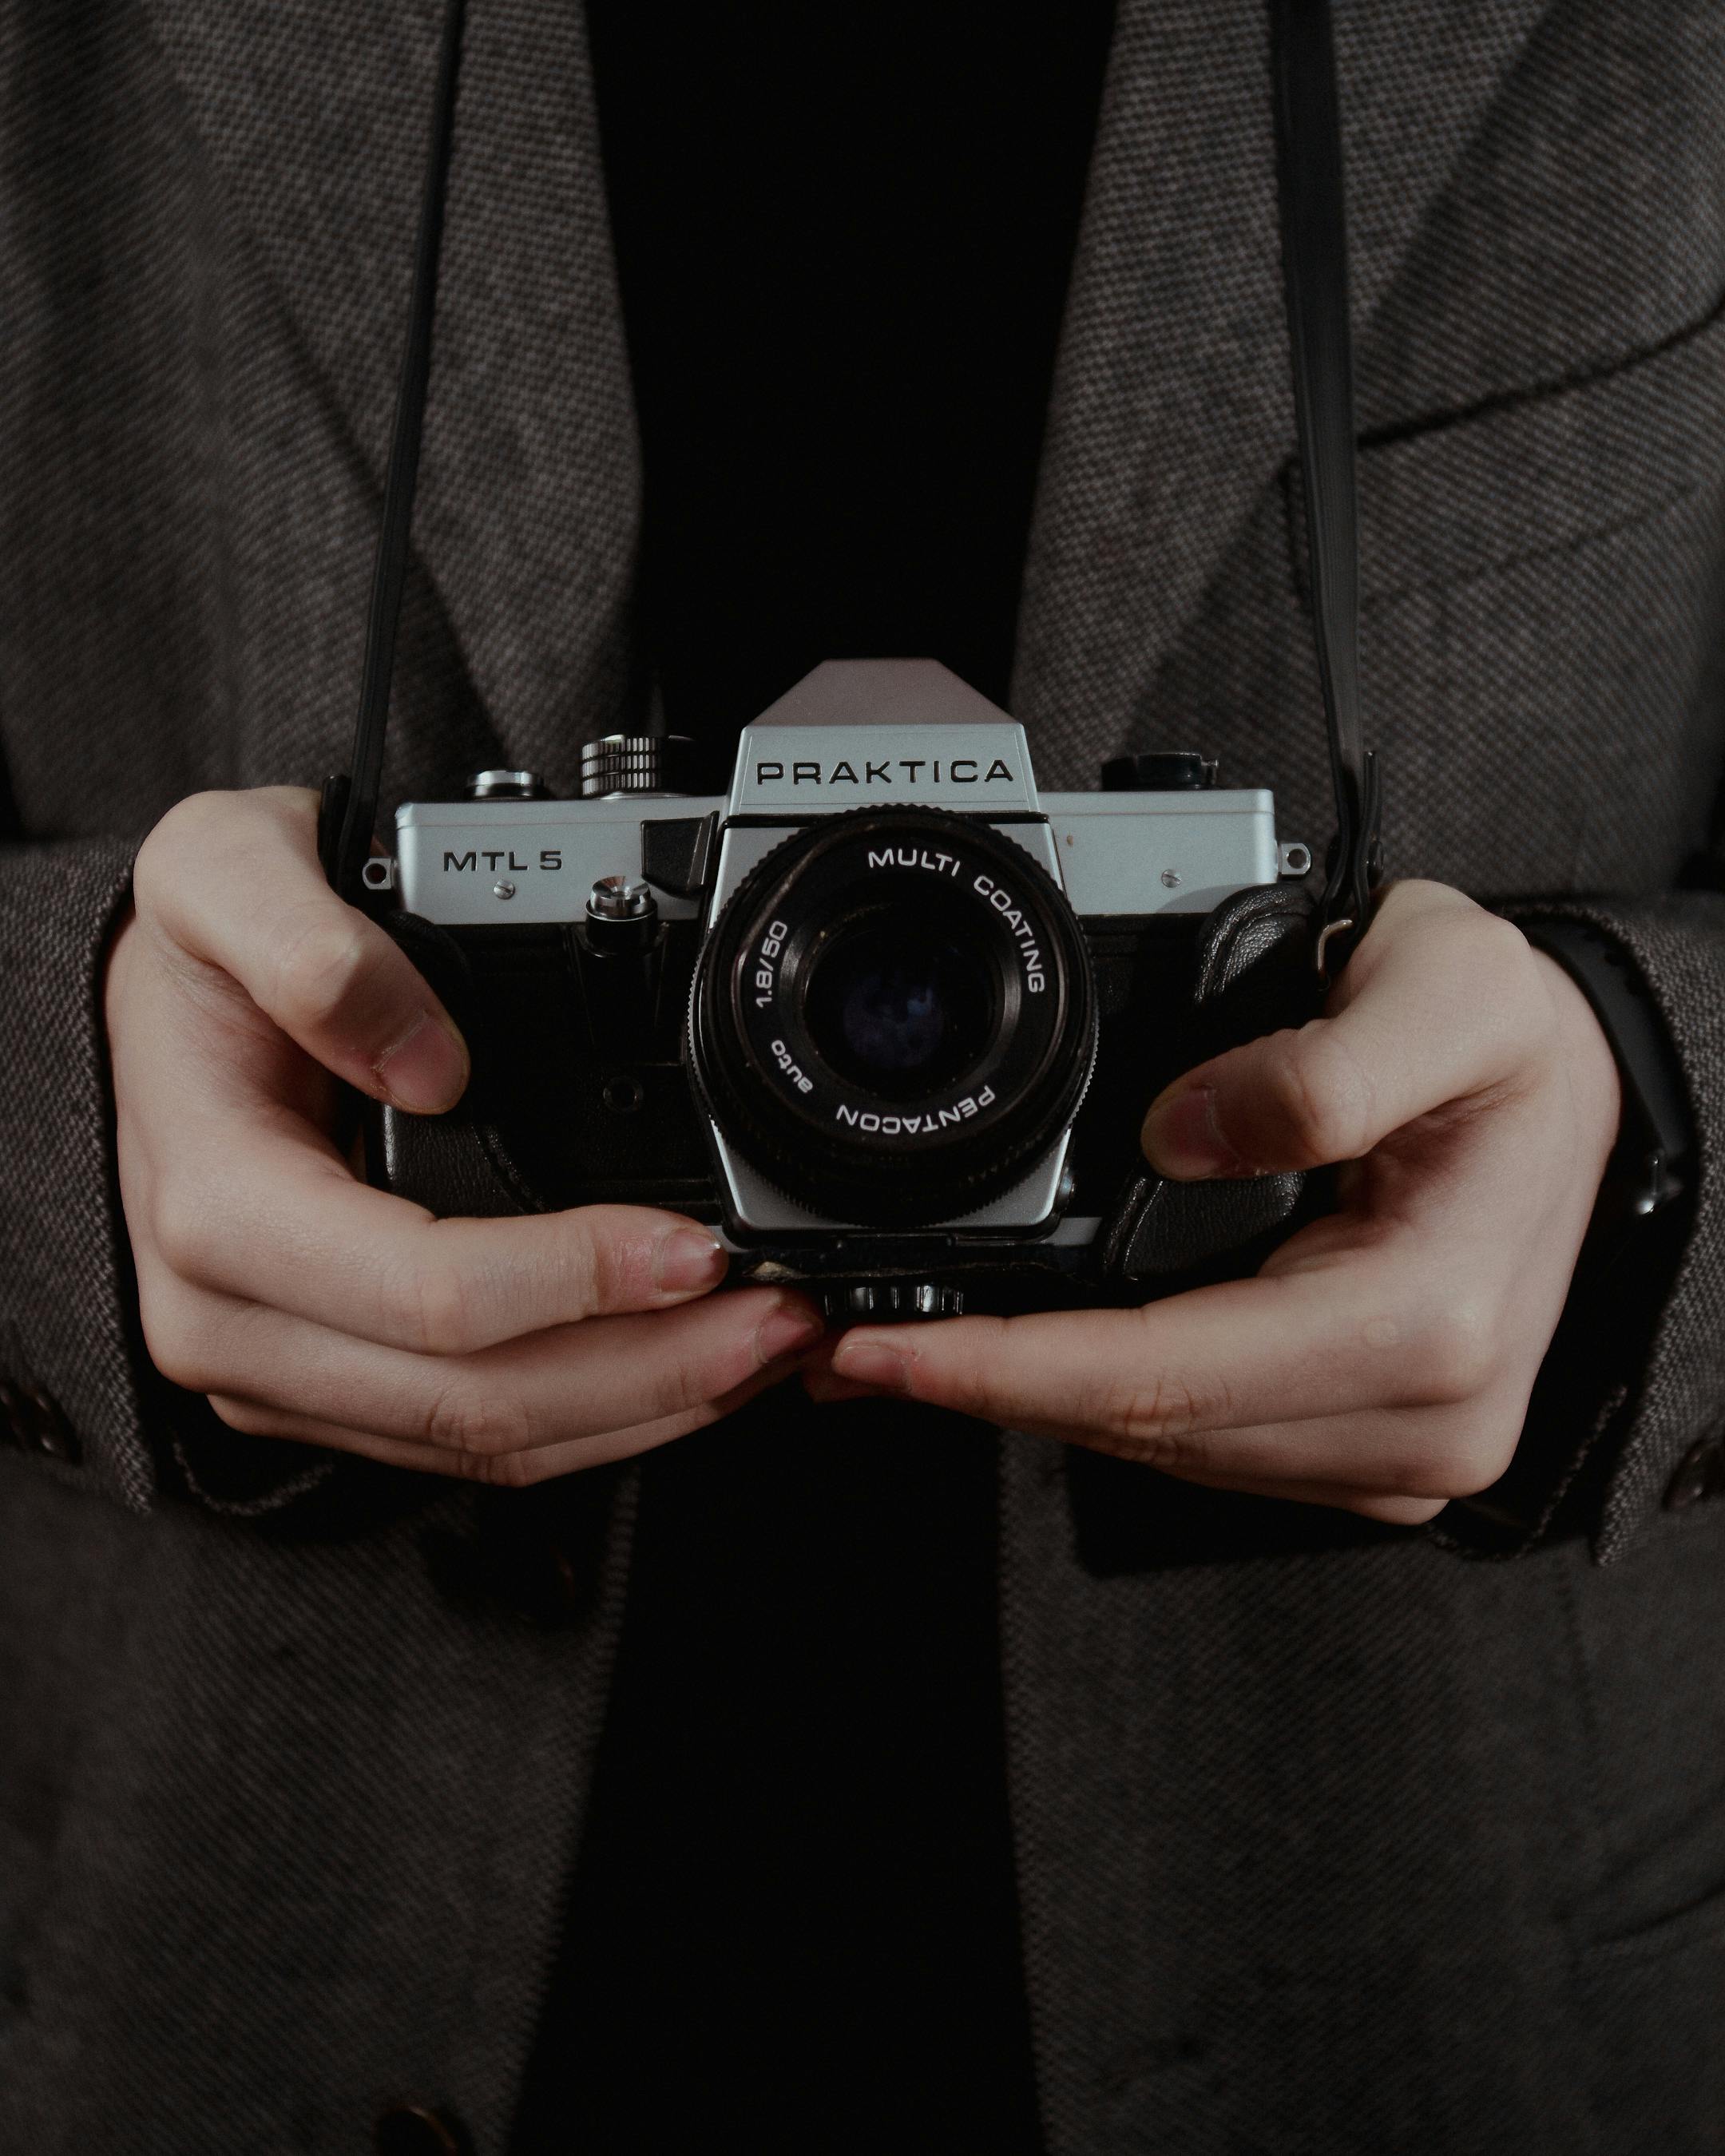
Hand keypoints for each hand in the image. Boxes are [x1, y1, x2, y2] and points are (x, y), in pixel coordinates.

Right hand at [107, 787, 821, 1484]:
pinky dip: (596, 1415)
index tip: (699, 1246)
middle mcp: (234, 1320)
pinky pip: (476, 1440)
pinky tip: (683, 1370)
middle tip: (780, 1320)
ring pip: (487, 1442)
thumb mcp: (218, 873)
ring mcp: (282, 1370)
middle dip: (651, 1372)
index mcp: (218, 1208)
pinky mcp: (332, 1389)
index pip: (428, 1290)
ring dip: (644, 1409)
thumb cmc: (193, 951)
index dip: (577, 1280)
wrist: (154, 1012)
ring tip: (767, 1350)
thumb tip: (423, 1056)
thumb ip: (302, 941)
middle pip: (477, 1400)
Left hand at [806, 881, 1621, 1523]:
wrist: (1584, 1101)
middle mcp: (1414, 1418)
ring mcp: (1392, 1447)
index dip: (1008, 1369)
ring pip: (1162, 1445)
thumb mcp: (1452, 992)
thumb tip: (1185, 1130)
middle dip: (982, 1392)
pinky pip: (1197, 1435)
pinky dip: (1093, 1399)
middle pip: (1147, 1428)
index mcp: (1425, 1322)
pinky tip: (1017, 1360)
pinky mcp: (1362, 1444)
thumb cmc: (1522, 1049)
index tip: (886, 1350)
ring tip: (895, 1353)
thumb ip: (1327, 1063)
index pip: (1168, 1374)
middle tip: (838, 1347)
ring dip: (1024, 1401)